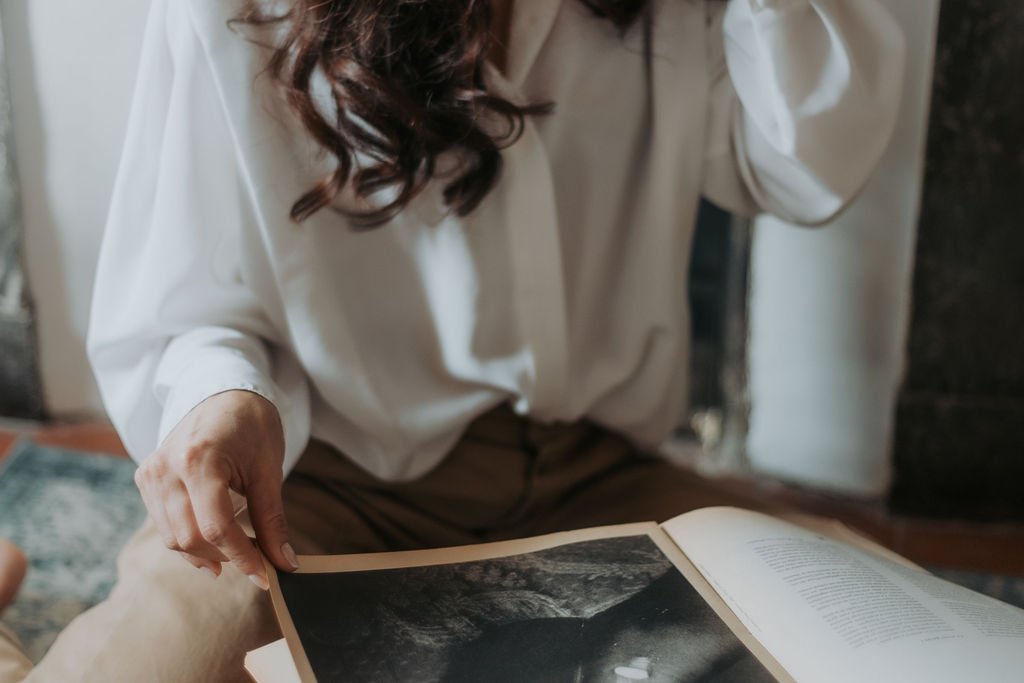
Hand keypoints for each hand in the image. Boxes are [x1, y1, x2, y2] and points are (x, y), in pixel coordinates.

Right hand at [134, 390, 297, 587]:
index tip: (266, 576)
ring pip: (172, 538)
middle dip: (226, 558)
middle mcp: (166, 468)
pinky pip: (164, 524)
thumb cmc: (251, 424)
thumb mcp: (269, 468)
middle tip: (258, 565)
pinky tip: (214, 542)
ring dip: (206, 554)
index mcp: (199, 459)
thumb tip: (285, 564)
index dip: (243, 557)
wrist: (221, 391)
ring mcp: (150, 473)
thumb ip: (272, 518)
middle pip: (190, 538)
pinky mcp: (145, 478)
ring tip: (238, 553)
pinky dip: (189, 539)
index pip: (216, 527)